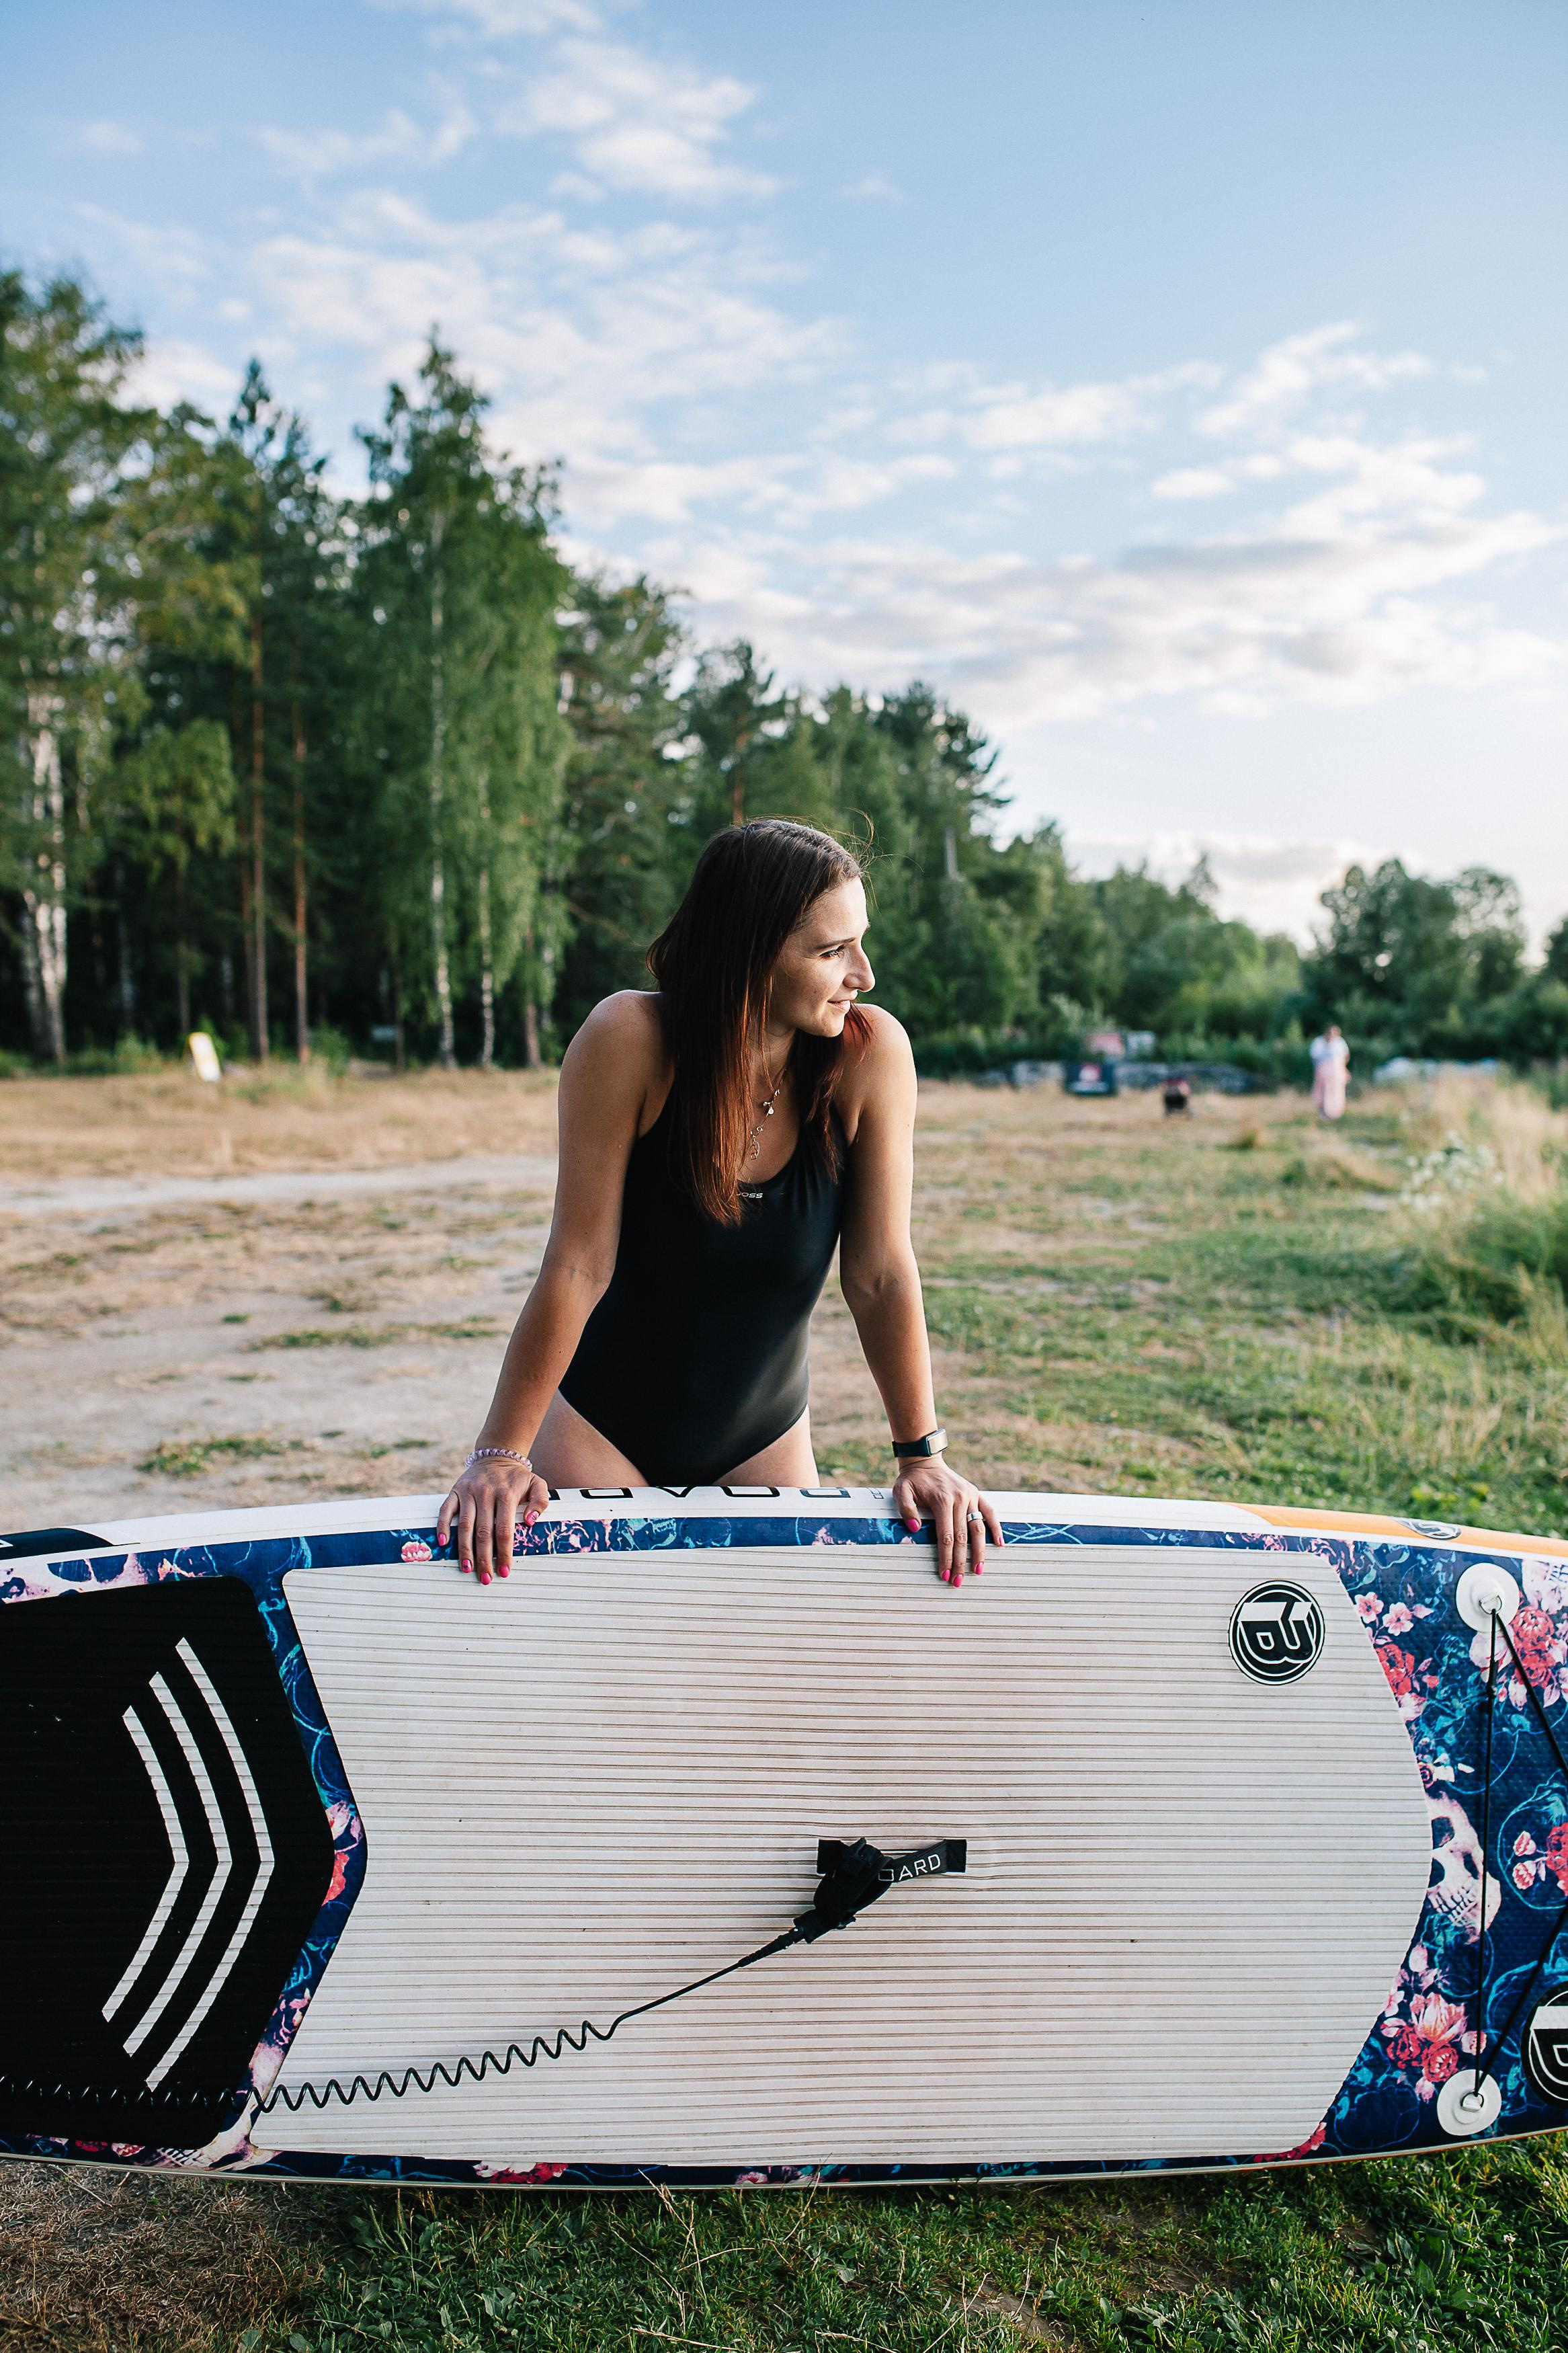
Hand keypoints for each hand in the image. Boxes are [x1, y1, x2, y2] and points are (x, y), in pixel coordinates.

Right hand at [436, 1456, 549, 1585]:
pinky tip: (443, 1543)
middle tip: (485, 1578)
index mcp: (506, 1494)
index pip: (505, 1530)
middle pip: (483, 1532)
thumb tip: (530, 1521)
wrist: (497, 1456)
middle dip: (484, 1558)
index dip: (504, 1553)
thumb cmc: (517, 1477)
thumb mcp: (537, 1484)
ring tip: (467, 1568)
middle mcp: (486, 1493)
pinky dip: (443, 1526)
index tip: (504, 1571)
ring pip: (464, 1525)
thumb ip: (540, 1501)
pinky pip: (446, 1510)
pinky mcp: (455, 1491)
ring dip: (464, 1549)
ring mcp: (468, 1492)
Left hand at [894, 1458, 1002, 1585]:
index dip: (946, 1557)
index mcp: (942, 1500)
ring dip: (979, 1551)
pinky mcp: (976, 1494)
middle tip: (958, 1581)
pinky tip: (999, 1544)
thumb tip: (915, 1529)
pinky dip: (996, 1528)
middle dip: (961, 1562)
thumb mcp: (901, 1491)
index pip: (946, 1536)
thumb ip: (906, 1509)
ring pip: (978, 1528)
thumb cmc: (911, 1480)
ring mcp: (970, 1496)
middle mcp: (959, 1498)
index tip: (944, 1574)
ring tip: (979, 1571)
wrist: (925, 1461)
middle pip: (963, 1537)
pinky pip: (989, 1512)